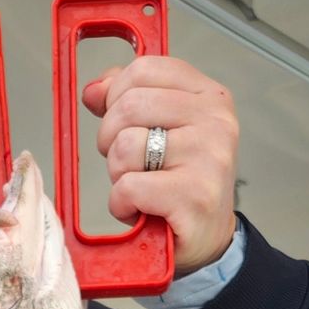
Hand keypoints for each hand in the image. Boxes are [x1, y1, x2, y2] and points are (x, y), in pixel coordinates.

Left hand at [82, 55, 239, 277]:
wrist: (208, 239)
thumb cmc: (181, 184)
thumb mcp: (161, 131)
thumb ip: (128, 100)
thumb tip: (93, 89)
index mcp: (209, 96)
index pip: (144, 69)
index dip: (117, 95)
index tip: (122, 122)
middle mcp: (215, 121)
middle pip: (129, 105)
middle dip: (111, 138)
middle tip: (127, 163)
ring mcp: (208, 158)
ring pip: (125, 145)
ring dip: (118, 174)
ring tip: (140, 188)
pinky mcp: (194, 196)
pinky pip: (129, 186)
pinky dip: (122, 203)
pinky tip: (140, 209)